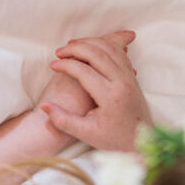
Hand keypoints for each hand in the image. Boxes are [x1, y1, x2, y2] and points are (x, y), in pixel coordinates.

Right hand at [39, 30, 151, 151]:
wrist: (141, 141)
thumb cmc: (113, 139)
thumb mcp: (86, 134)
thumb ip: (64, 121)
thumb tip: (44, 106)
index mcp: (110, 96)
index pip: (84, 70)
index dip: (65, 65)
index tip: (52, 65)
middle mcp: (122, 82)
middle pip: (97, 53)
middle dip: (75, 48)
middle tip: (59, 52)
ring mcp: (129, 76)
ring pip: (109, 48)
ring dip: (88, 42)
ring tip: (70, 47)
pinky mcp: (131, 75)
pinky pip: (117, 51)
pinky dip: (102, 44)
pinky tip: (89, 47)